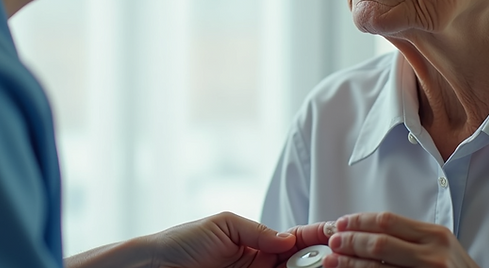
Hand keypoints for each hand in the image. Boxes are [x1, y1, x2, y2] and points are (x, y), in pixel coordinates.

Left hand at [148, 211, 333, 267]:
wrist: (153, 265)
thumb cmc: (183, 241)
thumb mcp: (223, 225)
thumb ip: (258, 231)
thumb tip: (289, 240)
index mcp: (260, 242)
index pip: (298, 240)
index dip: (318, 238)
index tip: (335, 237)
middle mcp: (263, 264)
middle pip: (302, 264)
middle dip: (321, 260)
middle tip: (334, 260)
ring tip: (326, 267)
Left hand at [325, 212, 478, 267]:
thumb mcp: (440, 248)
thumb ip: (411, 239)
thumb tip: (369, 233)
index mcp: (435, 236)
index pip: (388, 221)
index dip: (359, 221)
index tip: (341, 224)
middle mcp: (433, 254)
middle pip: (380, 242)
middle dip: (351, 242)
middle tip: (333, 242)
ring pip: (379, 267)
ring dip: (351, 264)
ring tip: (333, 261)